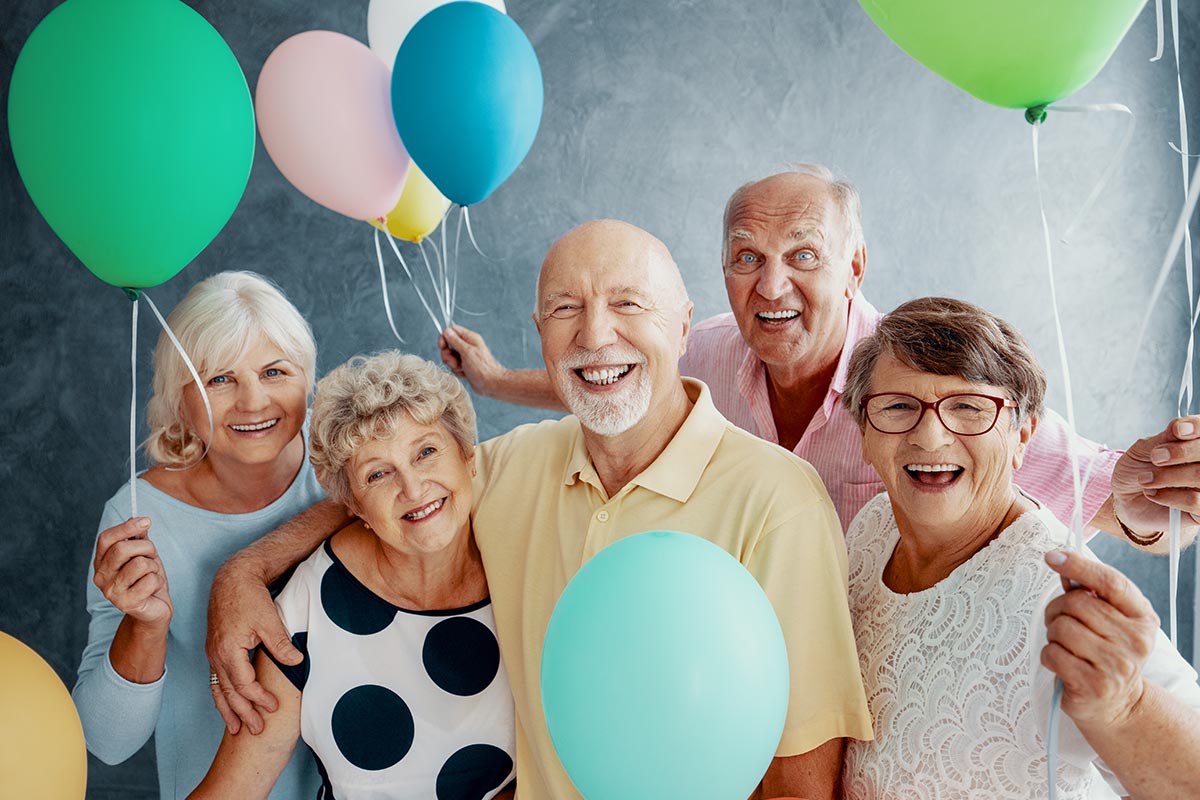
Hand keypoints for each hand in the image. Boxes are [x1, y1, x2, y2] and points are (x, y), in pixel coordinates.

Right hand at [93, 517, 171, 626]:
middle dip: (146, 548)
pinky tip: (153, 589)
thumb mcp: (144, 555)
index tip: (146, 521)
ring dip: (154, 567)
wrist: (155, 609)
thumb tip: (137, 519)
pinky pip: (150, 580)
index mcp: (101, 562)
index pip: (106, 539)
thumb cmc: (148, 579)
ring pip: (140, 564)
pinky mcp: (126, 603)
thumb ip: (138, 538)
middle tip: (153, 555)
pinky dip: (158, 581)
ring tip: (152, 575)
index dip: (126, 527)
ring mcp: (111, 592)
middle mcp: (101, 577)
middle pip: (122, 549)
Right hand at [205, 558, 300, 734]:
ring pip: (218, 688)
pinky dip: (221, 695)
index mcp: (228, 649)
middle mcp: (216, 655)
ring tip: (236, 729)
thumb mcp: (269, 619)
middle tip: (257, 730)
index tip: (274, 707)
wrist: (232, 578)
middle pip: (229, 692)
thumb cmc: (249, 597)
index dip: (259, 698)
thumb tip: (297, 662)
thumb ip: (281, 644)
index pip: (244, 684)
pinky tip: (227, 704)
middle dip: (242, 713)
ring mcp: (213, 653)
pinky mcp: (215, 649)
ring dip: (227, 709)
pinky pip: (216, 679)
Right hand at [439, 325, 503, 394]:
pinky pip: (454, 366)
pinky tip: (465, 373)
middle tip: (455, 361)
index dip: (445, 338)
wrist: (490, 383)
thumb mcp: (467, 352)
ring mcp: (466, 356)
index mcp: (470, 338)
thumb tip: (447, 331)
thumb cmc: (482, 368)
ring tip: (462, 368)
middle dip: (448, 355)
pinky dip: (457, 371)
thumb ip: (455, 341)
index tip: (442, 346)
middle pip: (448, 345)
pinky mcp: (465, 365)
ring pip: (450, 357)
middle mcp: (467, 345)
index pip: (452, 331)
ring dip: (453, 364)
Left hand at [1041, 550, 1158, 727]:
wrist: (1117, 703)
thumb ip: (1091, 592)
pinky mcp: (1094, 685)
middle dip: (1057, 609)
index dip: (1079, 566)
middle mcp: (1136, 641)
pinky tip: (1063, 663)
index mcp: (1142, 617)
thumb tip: (1060, 562)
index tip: (1053, 556)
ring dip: (1052, 634)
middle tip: (1059, 622)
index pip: (1111, 583)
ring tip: (1064, 645)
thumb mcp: (1111, 620)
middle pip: (1077, 603)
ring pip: (1061, 627)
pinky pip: (1052, 654)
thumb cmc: (1106, 652)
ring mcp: (1116, 665)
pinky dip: (1049, 655)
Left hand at [1111, 416, 1199, 533]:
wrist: (1127, 500)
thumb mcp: (1144, 450)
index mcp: (1195, 444)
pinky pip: (1196, 501)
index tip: (1178, 430)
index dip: (1197, 427)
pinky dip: (1170, 496)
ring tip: (1145, 479)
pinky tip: (1152, 494)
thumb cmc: (1138, 470)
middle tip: (1156, 457)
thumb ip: (1164, 439)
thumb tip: (1179, 425)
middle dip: (1181, 452)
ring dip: (1169, 476)